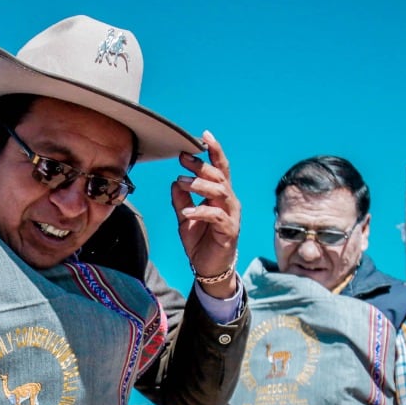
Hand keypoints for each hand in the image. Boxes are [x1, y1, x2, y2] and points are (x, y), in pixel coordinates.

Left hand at [169, 131, 240, 297]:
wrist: (209, 268)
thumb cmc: (200, 241)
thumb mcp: (184, 218)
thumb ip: (180, 200)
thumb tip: (174, 182)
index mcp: (219, 195)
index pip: (220, 168)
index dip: (214, 151)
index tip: (202, 136)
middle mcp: (228, 202)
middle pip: (219, 176)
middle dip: (201, 165)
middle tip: (183, 159)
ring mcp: (231, 215)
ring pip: (220, 191)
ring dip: (200, 184)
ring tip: (181, 182)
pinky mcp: (229, 230)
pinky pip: (216, 216)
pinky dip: (201, 211)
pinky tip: (187, 211)